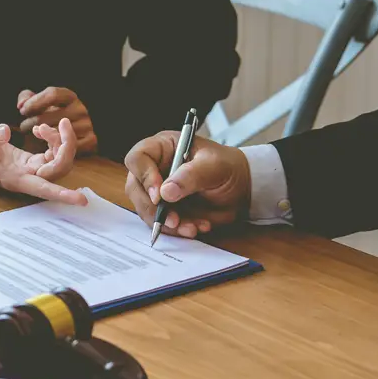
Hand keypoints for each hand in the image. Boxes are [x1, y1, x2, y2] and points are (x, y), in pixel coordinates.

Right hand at [0, 119, 86, 205]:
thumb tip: (5, 132)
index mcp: (14, 178)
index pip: (42, 189)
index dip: (61, 194)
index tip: (80, 200)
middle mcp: (26, 177)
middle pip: (58, 170)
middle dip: (66, 146)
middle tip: (62, 122)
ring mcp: (31, 169)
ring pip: (59, 161)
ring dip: (59, 141)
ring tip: (41, 127)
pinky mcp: (33, 161)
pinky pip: (53, 154)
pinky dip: (53, 139)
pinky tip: (40, 130)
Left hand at [17, 88, 97, 154]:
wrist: (73, 136)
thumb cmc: (50, 117)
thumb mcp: (40, 104)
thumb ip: (27, 99)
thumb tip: (21, 105)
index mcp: (70, 97)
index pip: (52, 94)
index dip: (34, 102)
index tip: (22, 111)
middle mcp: (80, 109)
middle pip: (50, 116)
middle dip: (32, 122)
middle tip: (23, 127)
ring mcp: (87, 126)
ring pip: (56, 134)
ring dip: (41, 137)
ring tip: (34, 135)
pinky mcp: (90, 142)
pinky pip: (67, 147)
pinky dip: (54, 149)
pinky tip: (46, 148)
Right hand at [124, 131, 250, 238]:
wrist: (241, 189)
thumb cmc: (227, 167)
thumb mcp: (215, 166)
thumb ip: (191, 175)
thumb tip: (165, 192)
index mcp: (162, 148)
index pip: (137, 158)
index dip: (144, 177)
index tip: (159, 195)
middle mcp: (154, 169)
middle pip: (135, 188)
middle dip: (152, 208)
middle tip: (173, 219)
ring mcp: (157, 192)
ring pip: (146, 210)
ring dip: (166, 223)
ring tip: (190, 227)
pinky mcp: (164, 210)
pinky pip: (160, 224)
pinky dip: (177, 230)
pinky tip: (195, 227)